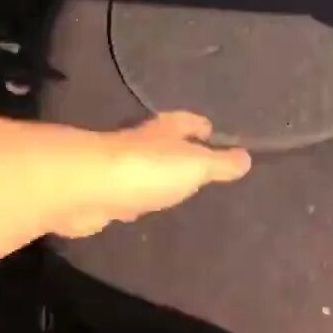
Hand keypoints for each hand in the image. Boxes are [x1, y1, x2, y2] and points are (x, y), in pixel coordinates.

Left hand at [51, 111, 251, 237]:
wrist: (85, 189)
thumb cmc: (147, 170)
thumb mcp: (196, 166)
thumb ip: (220, 164)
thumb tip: (247, 158)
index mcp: (163, 132)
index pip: (186, 122)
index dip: (199, 126)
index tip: (211, 130)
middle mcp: (138, 144)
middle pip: (160, 144)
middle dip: (174, 151)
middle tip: (192, 163)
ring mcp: (114, 170)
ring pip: (139, 170)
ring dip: (150, 178)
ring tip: (166, 190)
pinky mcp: (97, 195)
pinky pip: (120, 196)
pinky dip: (129, 200)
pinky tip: (135, 210)